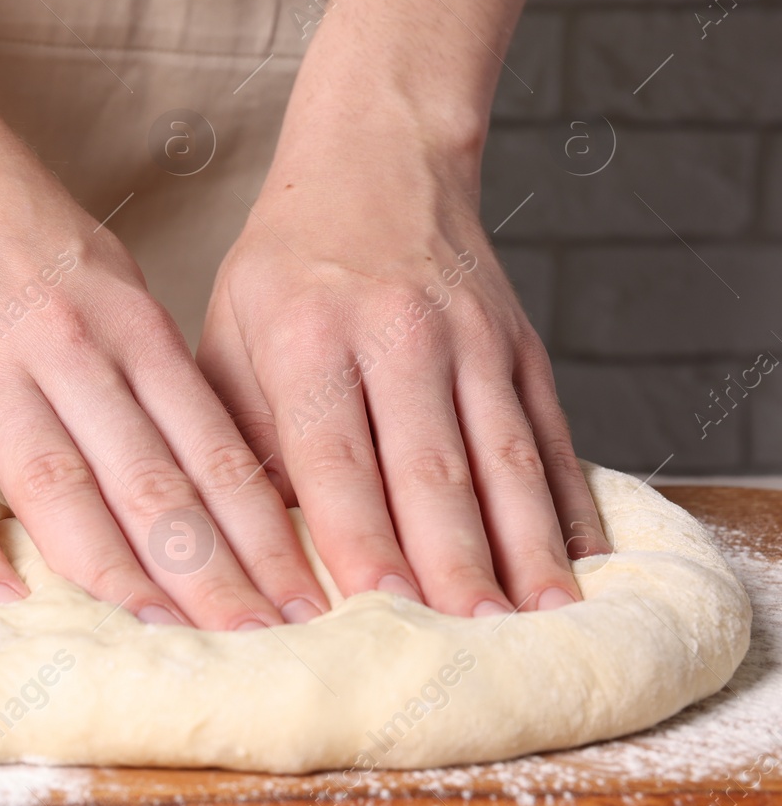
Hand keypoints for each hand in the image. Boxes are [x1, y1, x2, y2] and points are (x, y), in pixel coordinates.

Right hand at [0, 104, 332, 629]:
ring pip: (60, 487)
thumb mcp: (102, 270)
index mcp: (126, 320)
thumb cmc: (5, 212)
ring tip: (164, 635)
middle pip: (151, 478)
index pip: (210, 444)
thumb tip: (193, 457)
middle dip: (214, 569)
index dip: (261, 527)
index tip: (301, 592)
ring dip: (117, 571)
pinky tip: (4, 601)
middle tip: (261, 638)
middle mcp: (66, 347)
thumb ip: (141, 360)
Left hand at [197, 126, 609, 618]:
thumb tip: (252, 540)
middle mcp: (399, 335)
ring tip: (535, 624)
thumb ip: (239, 431)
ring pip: (503, 458)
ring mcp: (471, 338)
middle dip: (451, 564)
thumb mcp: (228, 330)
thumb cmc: (286, 267)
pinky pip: (550, 432)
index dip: (357, 535)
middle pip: (430, 467)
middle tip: (467, 645)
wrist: (377, 161)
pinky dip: (564, 502)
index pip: (334, 453)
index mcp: (310, 336)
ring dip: (522, 547)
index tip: (373, 609)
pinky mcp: (519, 345)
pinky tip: (577, 561)